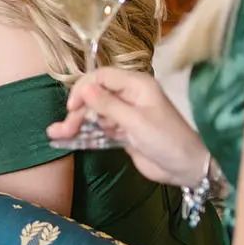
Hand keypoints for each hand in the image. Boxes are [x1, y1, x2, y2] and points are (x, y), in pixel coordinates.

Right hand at [51, 67, 207, 185]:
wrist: (186, 168)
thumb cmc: (167, 140)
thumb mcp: (136, 122)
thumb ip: (109, 105)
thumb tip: (84, 88)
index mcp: (137, 85)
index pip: (103, 76)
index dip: (84, 88)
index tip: (72, 107)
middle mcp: (130, 96)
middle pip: (95, 96)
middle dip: (79, 111)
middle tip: (64, 129)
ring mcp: (126, 115)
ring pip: (95, 114)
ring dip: (77, 123)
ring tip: (57, 135)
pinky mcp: (123, 132)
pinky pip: (99, 129)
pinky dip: (84, 133)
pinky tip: (66, 138)